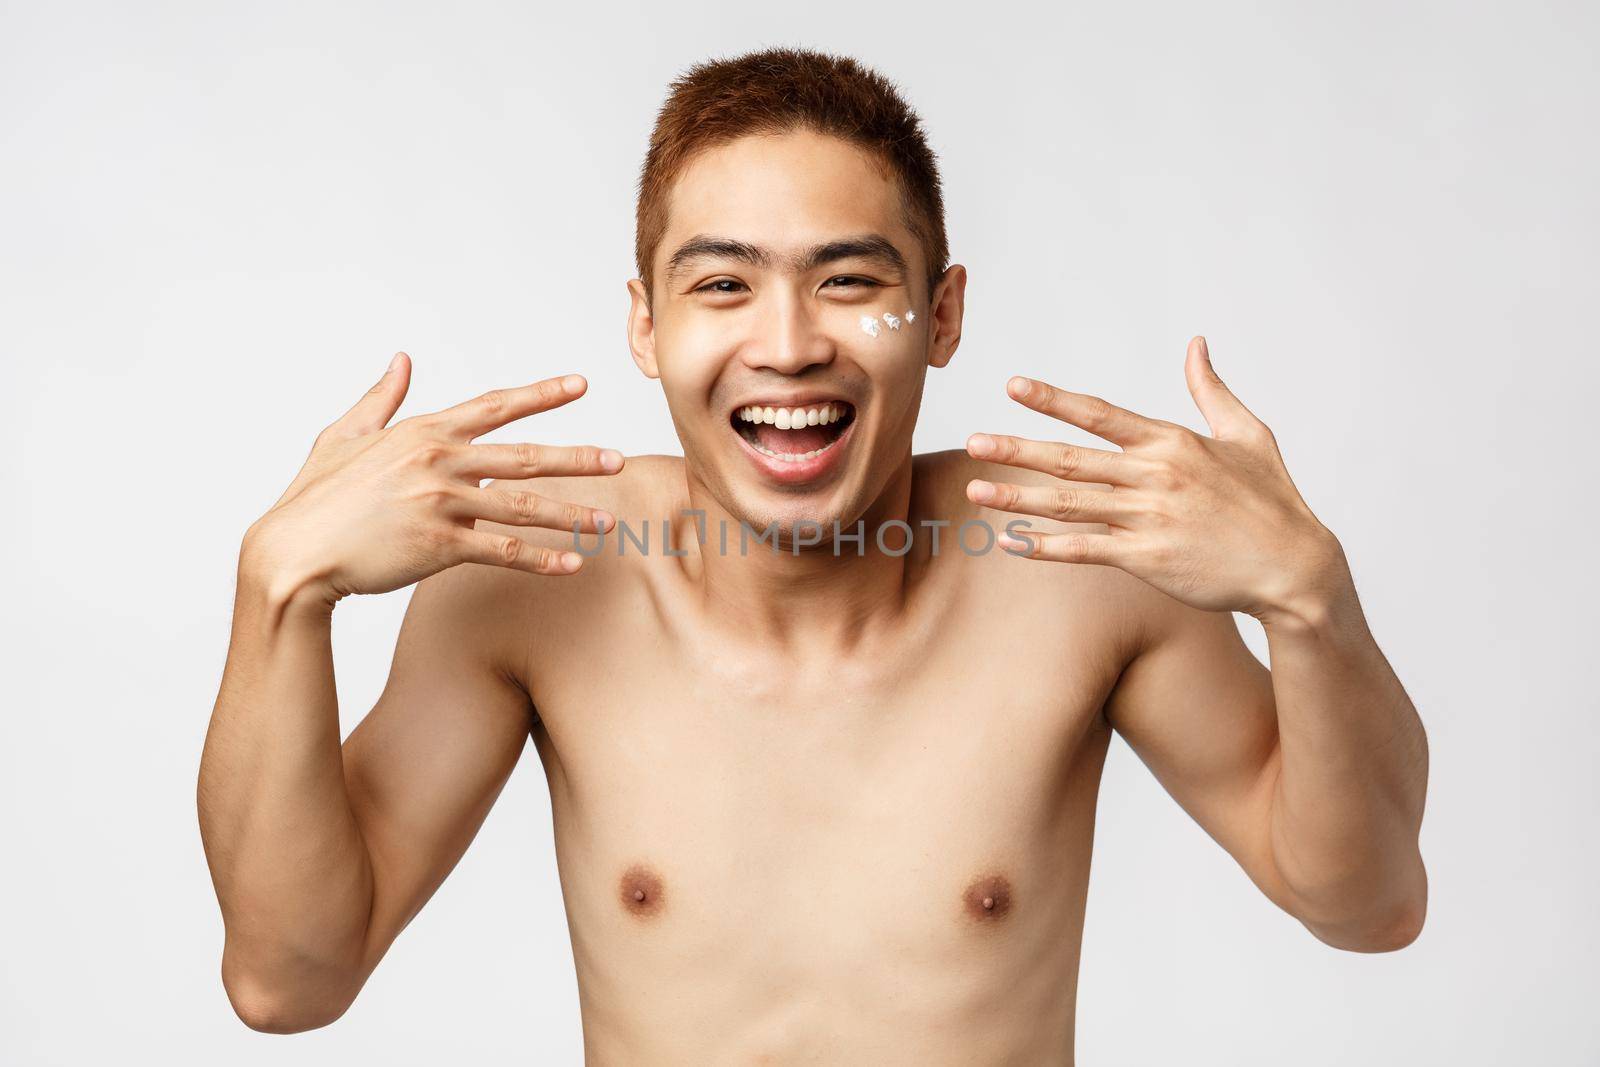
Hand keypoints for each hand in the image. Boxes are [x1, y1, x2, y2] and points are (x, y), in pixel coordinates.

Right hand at [244, 352, 622, 605]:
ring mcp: (440, 503)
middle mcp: (438, 461)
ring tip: (607, 522)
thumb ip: (381, 398)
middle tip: (619, 460)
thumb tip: (402, 360)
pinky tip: (571, 565)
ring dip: (570, 515)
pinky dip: (540, 559)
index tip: (581, 385)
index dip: (541, 394)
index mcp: (422, 432)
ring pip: (522, 507)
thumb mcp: (344, 435)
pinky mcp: (438, 545)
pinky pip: (502, 552)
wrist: (293, 552)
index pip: (495, 406)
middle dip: (578, 458)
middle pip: (525, 457)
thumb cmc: (315, 497)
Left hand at [965, 337, 1348, 622]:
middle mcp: (1155, 476)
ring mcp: (1149, 519)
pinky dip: (1046, 547)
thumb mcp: (1249, 434)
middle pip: (1070, 459)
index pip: (1100, 414)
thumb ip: (1212, 390)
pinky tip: (1012, 542)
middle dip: (1017, 449)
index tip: (1013, 386)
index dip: (1053, 400)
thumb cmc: (1272, 501)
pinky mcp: (1148, 559)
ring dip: (1016, 499)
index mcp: (1173, 442)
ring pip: (1068, 505)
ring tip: (974, 491)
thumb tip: (1196, 344)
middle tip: (972, 441)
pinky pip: (1085, 550)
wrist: (1295, 566)